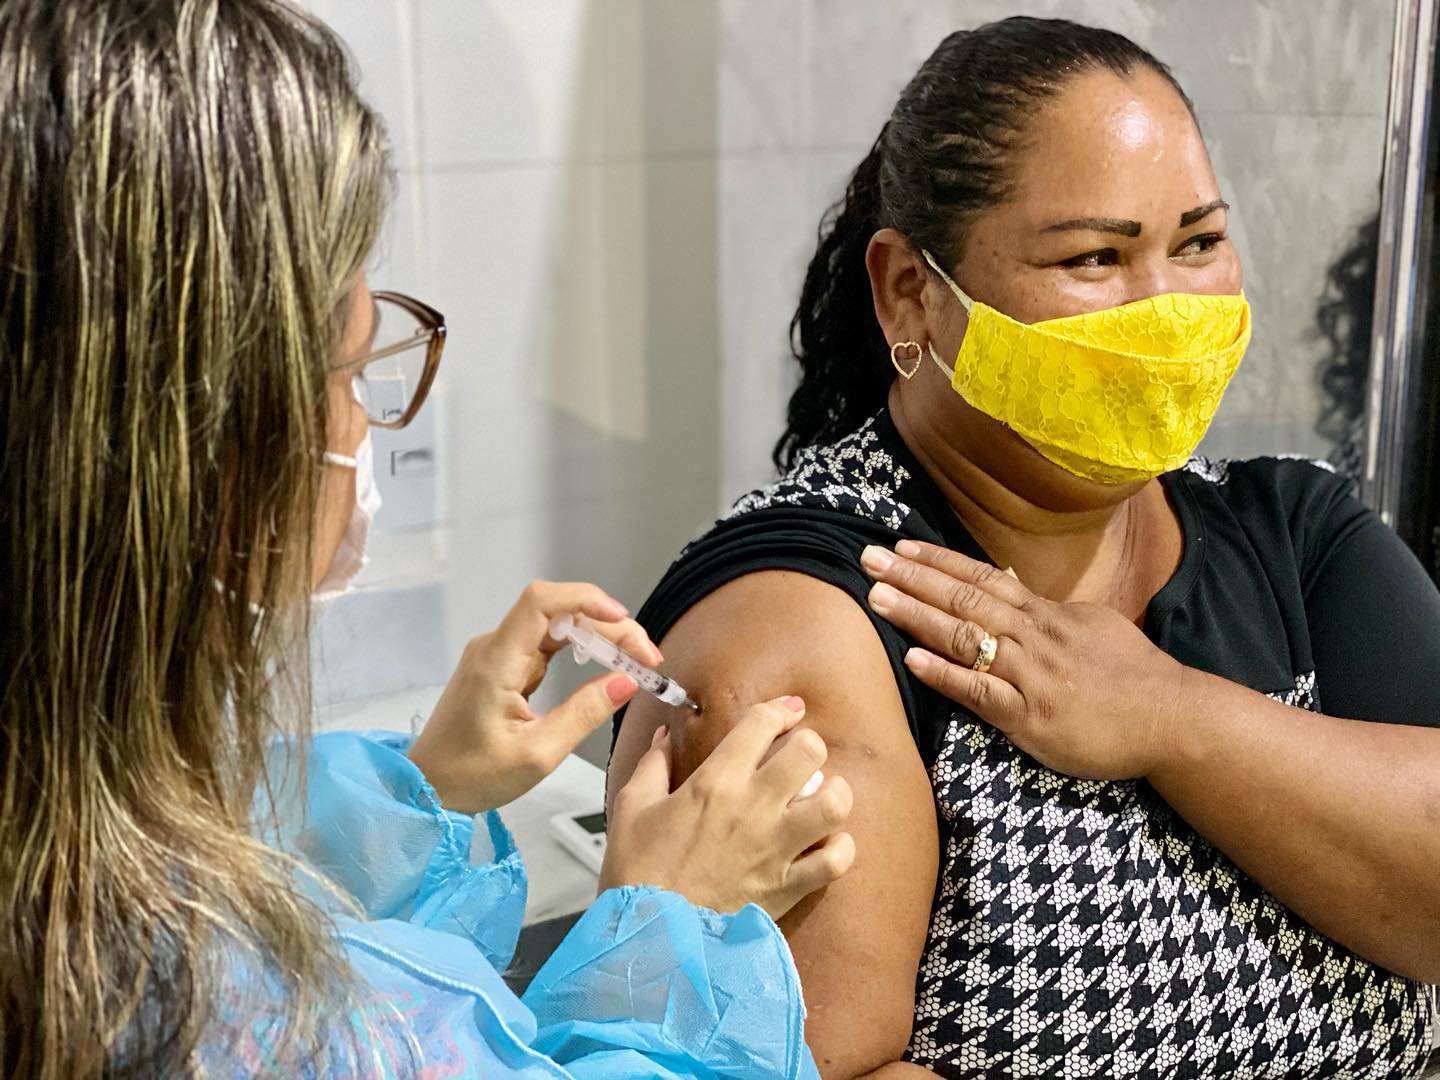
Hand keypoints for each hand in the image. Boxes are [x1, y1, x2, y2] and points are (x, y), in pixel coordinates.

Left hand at [408, 581, 661, 813]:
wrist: (426, 787)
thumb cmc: (472, 776)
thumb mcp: (538, 754)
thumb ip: (584, 713)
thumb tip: (627, 681)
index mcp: (496, 661)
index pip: (541, 602)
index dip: (586, 600)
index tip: (623, 621)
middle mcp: (494, 647)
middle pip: (559, 613)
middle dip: (608, 628)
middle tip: (646, 659)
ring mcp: (497, 654)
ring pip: (556, 627)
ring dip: (598, 638)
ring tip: (634, 663)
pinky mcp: (502, 667)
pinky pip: (547, 646)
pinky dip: (580, 651)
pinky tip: (604, 667)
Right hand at [600, 697, 856, 919]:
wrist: (650, 939)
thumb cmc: (637, 874)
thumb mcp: (631, 809)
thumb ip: (653, 764)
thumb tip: (666, 735)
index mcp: (715, 782)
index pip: (762, 724)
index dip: (780, 709)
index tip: (787, 711)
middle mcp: (754, 808)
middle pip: (810, 751)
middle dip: (807, 744)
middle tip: (796, 755)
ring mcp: (777, 848)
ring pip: (835, 802)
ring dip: (832, 792)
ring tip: (818, 795)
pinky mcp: (789, 886)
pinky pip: (836, 860)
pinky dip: (838, 847)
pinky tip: (824, 843)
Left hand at [860, 540, 1184, 779]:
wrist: (1174, 717)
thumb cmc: (1133, 673)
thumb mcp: (1089, 624)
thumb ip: (1042, 605)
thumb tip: (1003, 575)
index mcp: (1046, 614)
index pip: (981, 577)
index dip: (938, 561)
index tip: (899, 547)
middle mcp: (1034, 637)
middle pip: (964, 598)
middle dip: (913, 578)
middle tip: (867, 559)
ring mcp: (1031, 676)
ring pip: (966, 638)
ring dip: (918, 616)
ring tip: (877, 598)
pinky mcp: (1032, 718)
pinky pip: (980, 692)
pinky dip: (945, 674)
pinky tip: (913, 659)